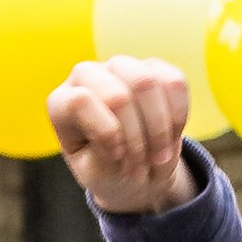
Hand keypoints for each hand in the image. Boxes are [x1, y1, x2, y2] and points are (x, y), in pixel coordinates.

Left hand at [47, 57, 193, 216]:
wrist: (136, 169)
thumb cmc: (107, 172)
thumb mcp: (98, 174)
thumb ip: (103, 155)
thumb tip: (120, 132)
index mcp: (63, 103)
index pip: (80, 102)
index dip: (106, 133)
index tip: (118, 159)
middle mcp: (88, 76)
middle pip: (118, 95)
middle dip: (137, 139)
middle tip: (141, 169)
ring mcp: (120, 67)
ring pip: (147, 83)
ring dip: (159, 129)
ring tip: (159, 156)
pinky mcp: (154, 68)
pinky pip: (174, 82)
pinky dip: (178, 116)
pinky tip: (171, 137)